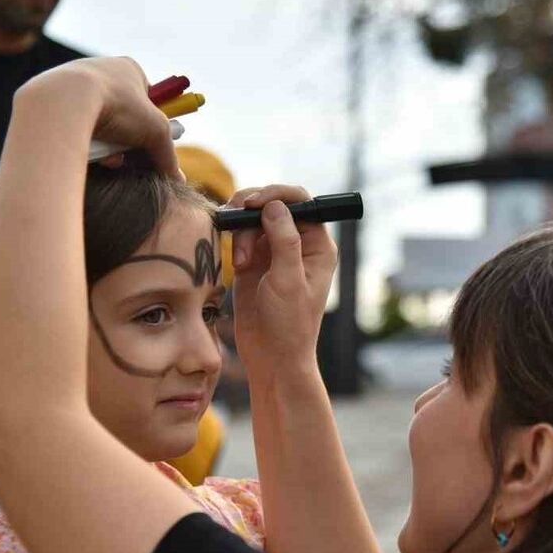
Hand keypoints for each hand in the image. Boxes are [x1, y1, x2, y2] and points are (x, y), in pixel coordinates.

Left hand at [16, 57, 179, 176]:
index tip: (151, 142)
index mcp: (129, 68)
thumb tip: (177, 179)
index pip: (148, 99)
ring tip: (107, 157)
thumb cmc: (117, 106)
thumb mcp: (155, 132)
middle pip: (123, 114)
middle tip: (128, 156)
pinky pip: (76, 124)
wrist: (64, 101)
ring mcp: (75, 82)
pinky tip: (87, 151)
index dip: (152, 123)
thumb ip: (168, 155)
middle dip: (128, 140)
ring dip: (108, 144)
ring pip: (99, 122)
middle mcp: (102, 70)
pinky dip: (84, 140)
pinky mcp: (54, 97)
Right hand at [229, 185, 337, 384]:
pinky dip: (234, 242)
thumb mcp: (288, 281)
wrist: (272, 358)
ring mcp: (274, 252)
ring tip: (241, 261)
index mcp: (317, 246)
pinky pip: (241, 237)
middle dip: (252, 209)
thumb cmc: (289, 325)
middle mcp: (298, 244)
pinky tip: (236, 263)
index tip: (253, 201)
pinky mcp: (254, 263)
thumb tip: (275, 206)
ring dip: (242, 231)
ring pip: (254, 219)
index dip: (276, 195)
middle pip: (274, 205)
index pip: (301, 202)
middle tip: (235, 217)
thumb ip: (284, 241)